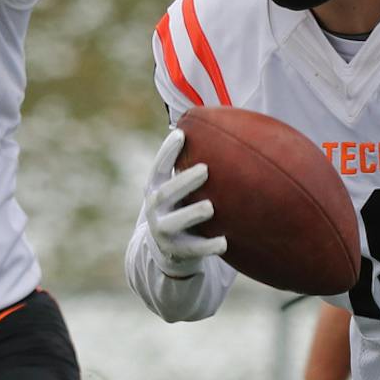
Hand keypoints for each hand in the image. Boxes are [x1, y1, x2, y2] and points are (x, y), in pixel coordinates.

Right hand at [141, 127, 225, 278]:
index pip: (158, 167)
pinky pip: (193, 249)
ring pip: (175, 222)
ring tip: (210, 207)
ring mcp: (163, 231)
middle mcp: (154, 208)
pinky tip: (225, 243)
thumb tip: (225, 128)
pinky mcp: (176, 251)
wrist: (166, 250)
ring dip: (192, 214)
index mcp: (155, 188)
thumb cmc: (180, 207)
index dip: (167, 151)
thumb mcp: (178, 188)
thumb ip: (190, 167)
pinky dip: (208, 246)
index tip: (181, 134)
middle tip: (205, 170)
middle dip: (184, 181)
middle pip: (166, 193)